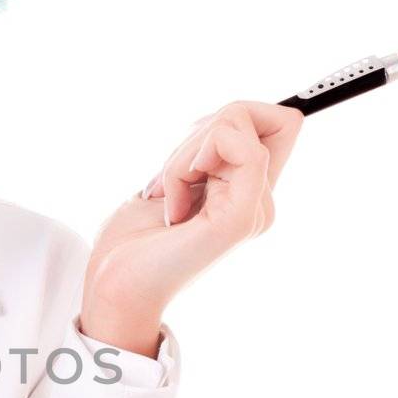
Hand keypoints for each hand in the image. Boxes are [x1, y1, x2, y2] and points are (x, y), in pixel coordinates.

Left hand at [80, 100, 304, 350]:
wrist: (115, 285)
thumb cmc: (133, 239)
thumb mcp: (175, 177)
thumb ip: (208, 152)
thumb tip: (231, 118)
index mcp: (250, 192)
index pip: (282, 121)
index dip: (234, 117)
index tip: (192, 156)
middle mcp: (261, 201)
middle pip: (254, 113)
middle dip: (198, 134)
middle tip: (170, 184)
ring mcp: (256, 210)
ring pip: (236, 123)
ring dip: (183, 154)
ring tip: (168, 200)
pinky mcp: (242, 217)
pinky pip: (239, 149)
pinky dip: (189, 162)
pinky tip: (174, 202)